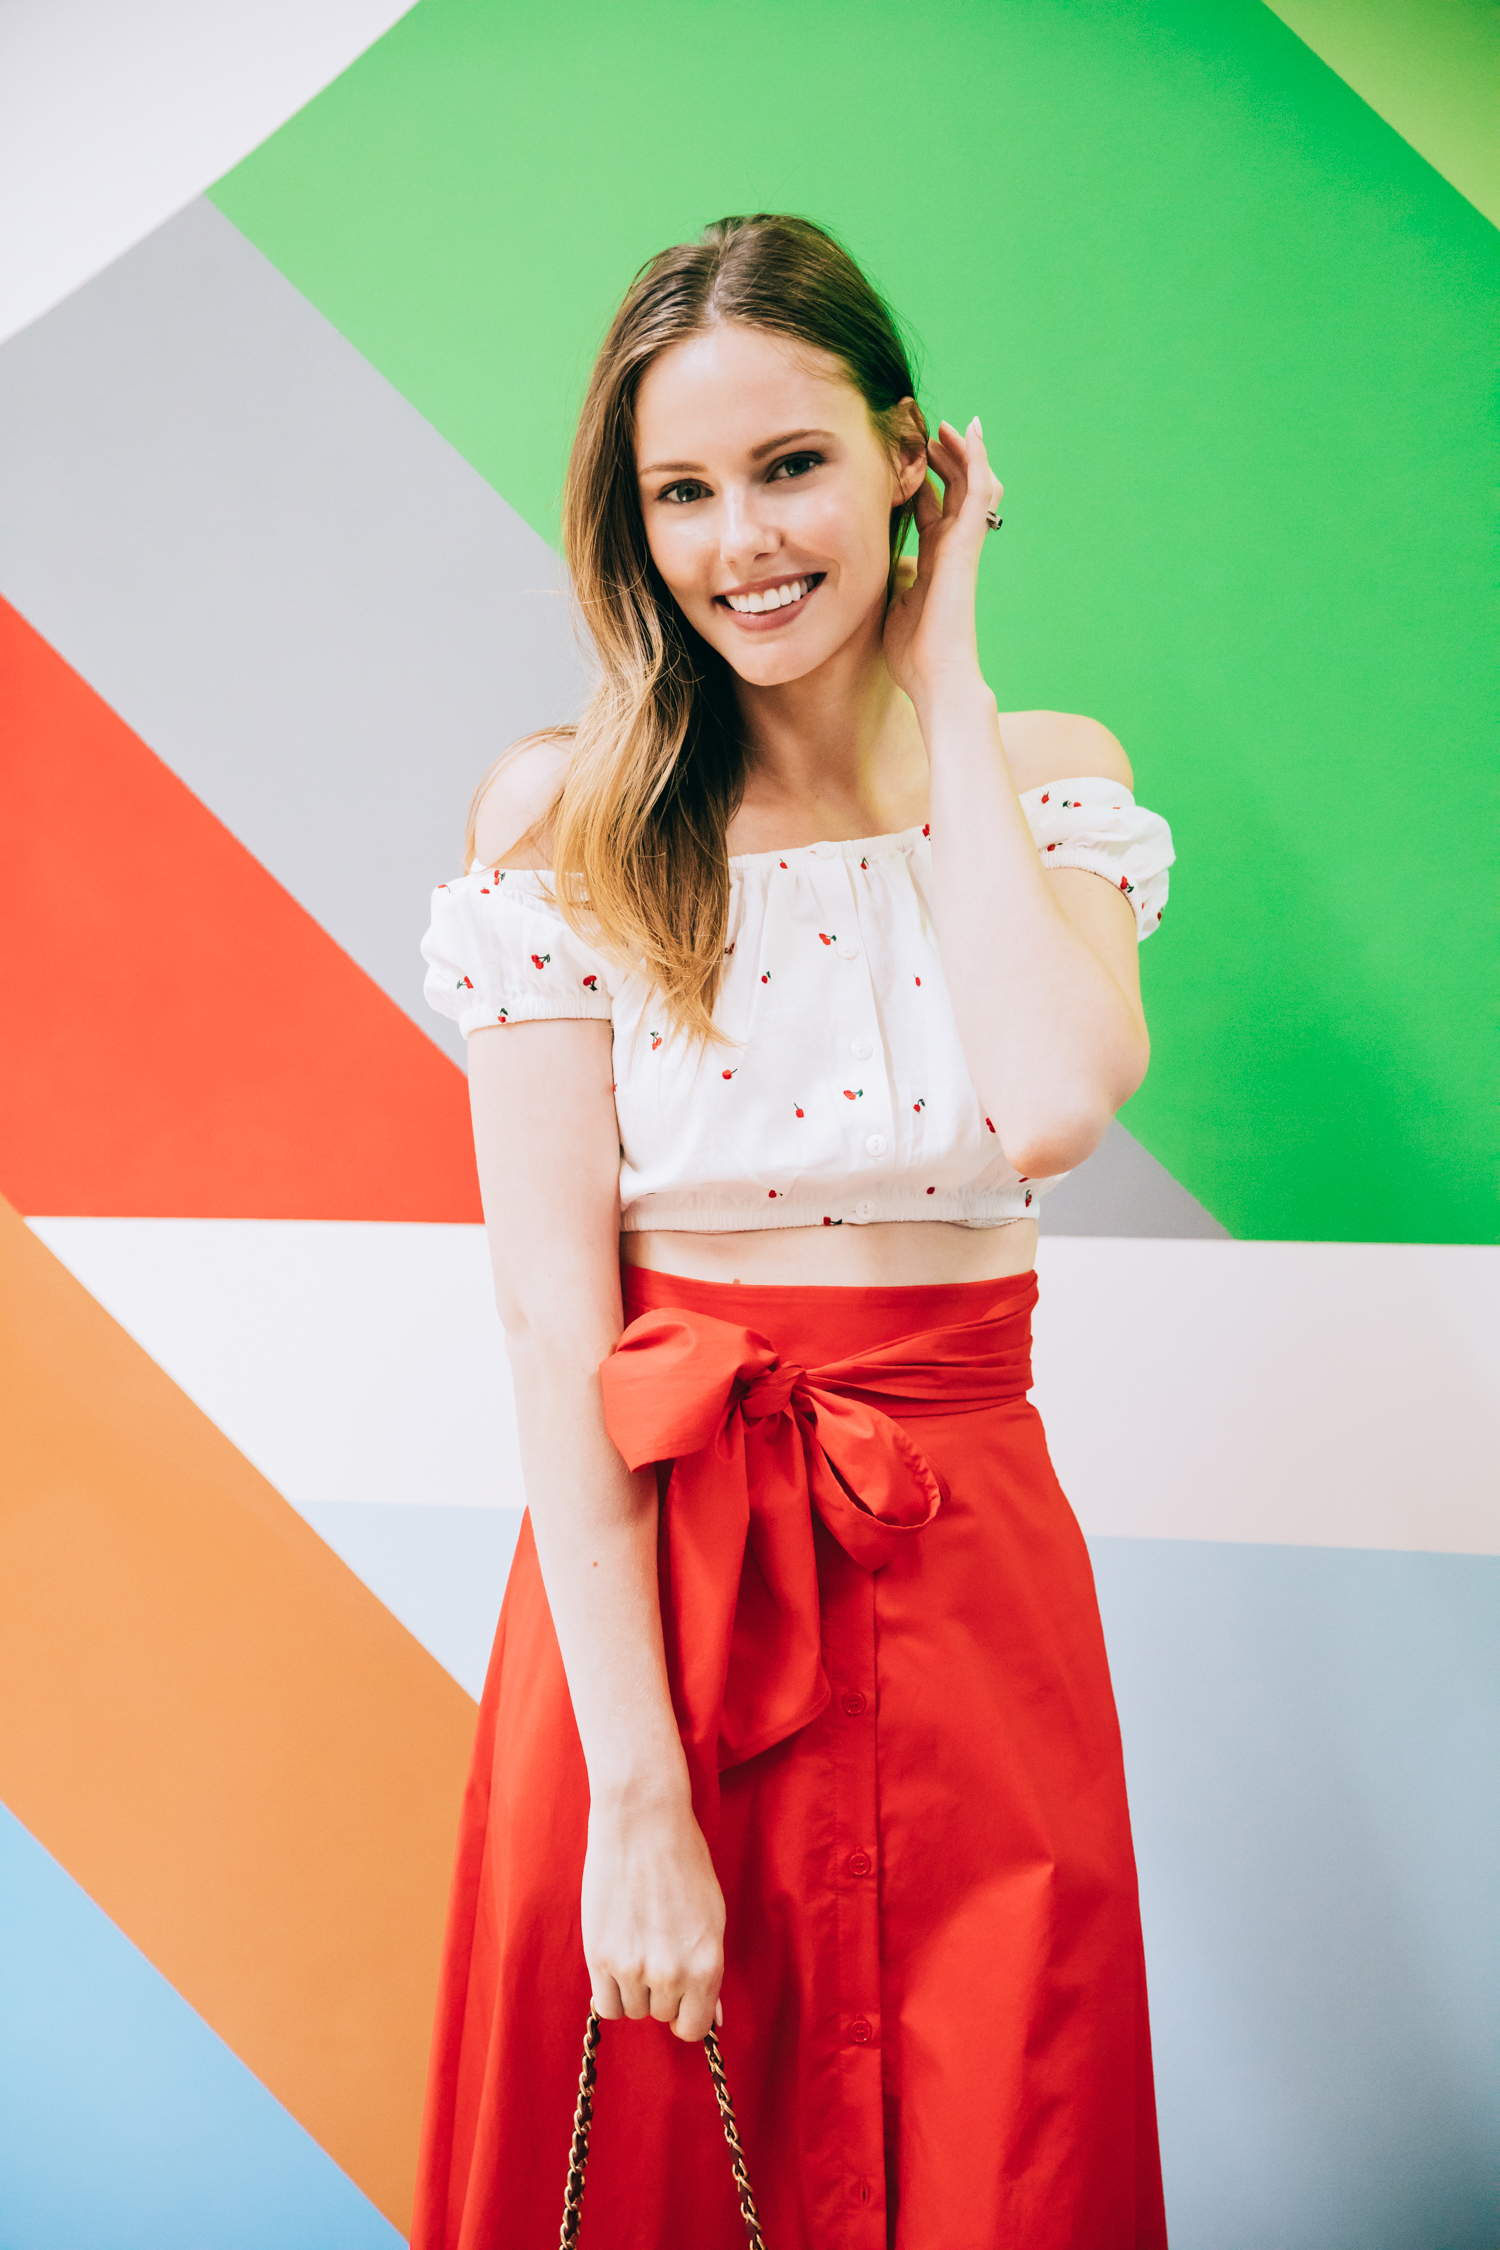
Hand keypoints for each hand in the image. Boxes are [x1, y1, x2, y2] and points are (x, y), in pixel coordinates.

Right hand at [581, 1786, 725, 2041]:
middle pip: (662, 2014)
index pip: (695, 2026)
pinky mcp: (600, 1956)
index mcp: (707, 1964)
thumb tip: (714, 2019)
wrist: (642, 1822)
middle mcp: (672, 1973)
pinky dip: (610, 1989)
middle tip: (656, 1950)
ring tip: (635, 1944)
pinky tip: (616, 1957)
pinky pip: (605, 2005)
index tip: (680, 1996)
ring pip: (633, 2009)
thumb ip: (709, 1971)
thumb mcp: (711, 1917)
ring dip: (633, 1988)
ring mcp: (634, 1967)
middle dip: (661, 1991)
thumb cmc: (683, 1862)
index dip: (687, 2012)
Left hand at [883, 417, 1001, 707]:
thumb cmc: (913, 654)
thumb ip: (891, 582)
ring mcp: (962, 545)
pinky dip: (977, 460)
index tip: (910, 462)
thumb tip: (882, 569)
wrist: (935, 675)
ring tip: (947, 427)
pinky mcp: (967, 544)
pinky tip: (970, 433)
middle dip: (944, 461)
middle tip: (929, 434)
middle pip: (954, 493)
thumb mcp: (890, 608)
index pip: (932, 513)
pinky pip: (979, 492)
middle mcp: (951, 550)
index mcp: (932, 563)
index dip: (923, 486)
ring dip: (961, 453)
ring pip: (971, 486)